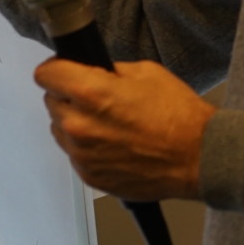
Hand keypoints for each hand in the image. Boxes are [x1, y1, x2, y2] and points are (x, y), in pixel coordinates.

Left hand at [34, 58, 215, 201]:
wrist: (198, 158)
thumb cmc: (178, 117)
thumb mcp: (146, 72)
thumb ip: (108, 70)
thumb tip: (91, 71)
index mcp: (91, 94)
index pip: (44, 74)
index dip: (57, 68)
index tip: (64, 70)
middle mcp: (80, 125)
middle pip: (50, 101)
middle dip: (68, 96)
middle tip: (96, 98)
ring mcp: (82, 155)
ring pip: (60, 129)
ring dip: (75, 122)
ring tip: (107, 123)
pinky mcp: (89, 176)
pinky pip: (74, 154)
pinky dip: (86, 147)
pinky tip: (112, 143)